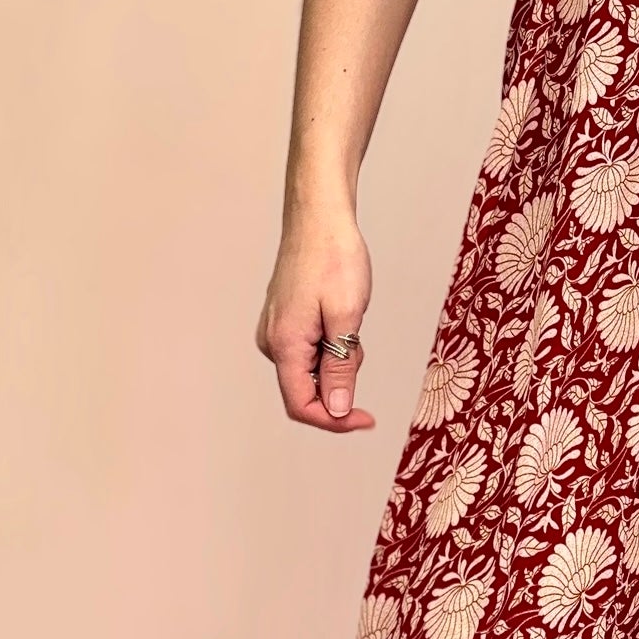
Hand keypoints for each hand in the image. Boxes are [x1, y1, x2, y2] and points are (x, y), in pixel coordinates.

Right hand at [256, 215, 374, 432]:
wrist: (318, 217)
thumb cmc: (333, 257)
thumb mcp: (347, 316)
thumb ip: (341, 367)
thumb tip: (337, 408)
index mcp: (285, 345)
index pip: (302, 406)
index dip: (335, 421)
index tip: (366, 419)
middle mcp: (272, 343)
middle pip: (306, 391)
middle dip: (341, 381)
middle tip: (360, 342)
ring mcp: (276, 332)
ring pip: (311, 370)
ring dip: (338, 360)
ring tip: (351, 319)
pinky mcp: (284, 322)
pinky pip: (309, 351)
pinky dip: (331, 345)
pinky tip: (340, 315)